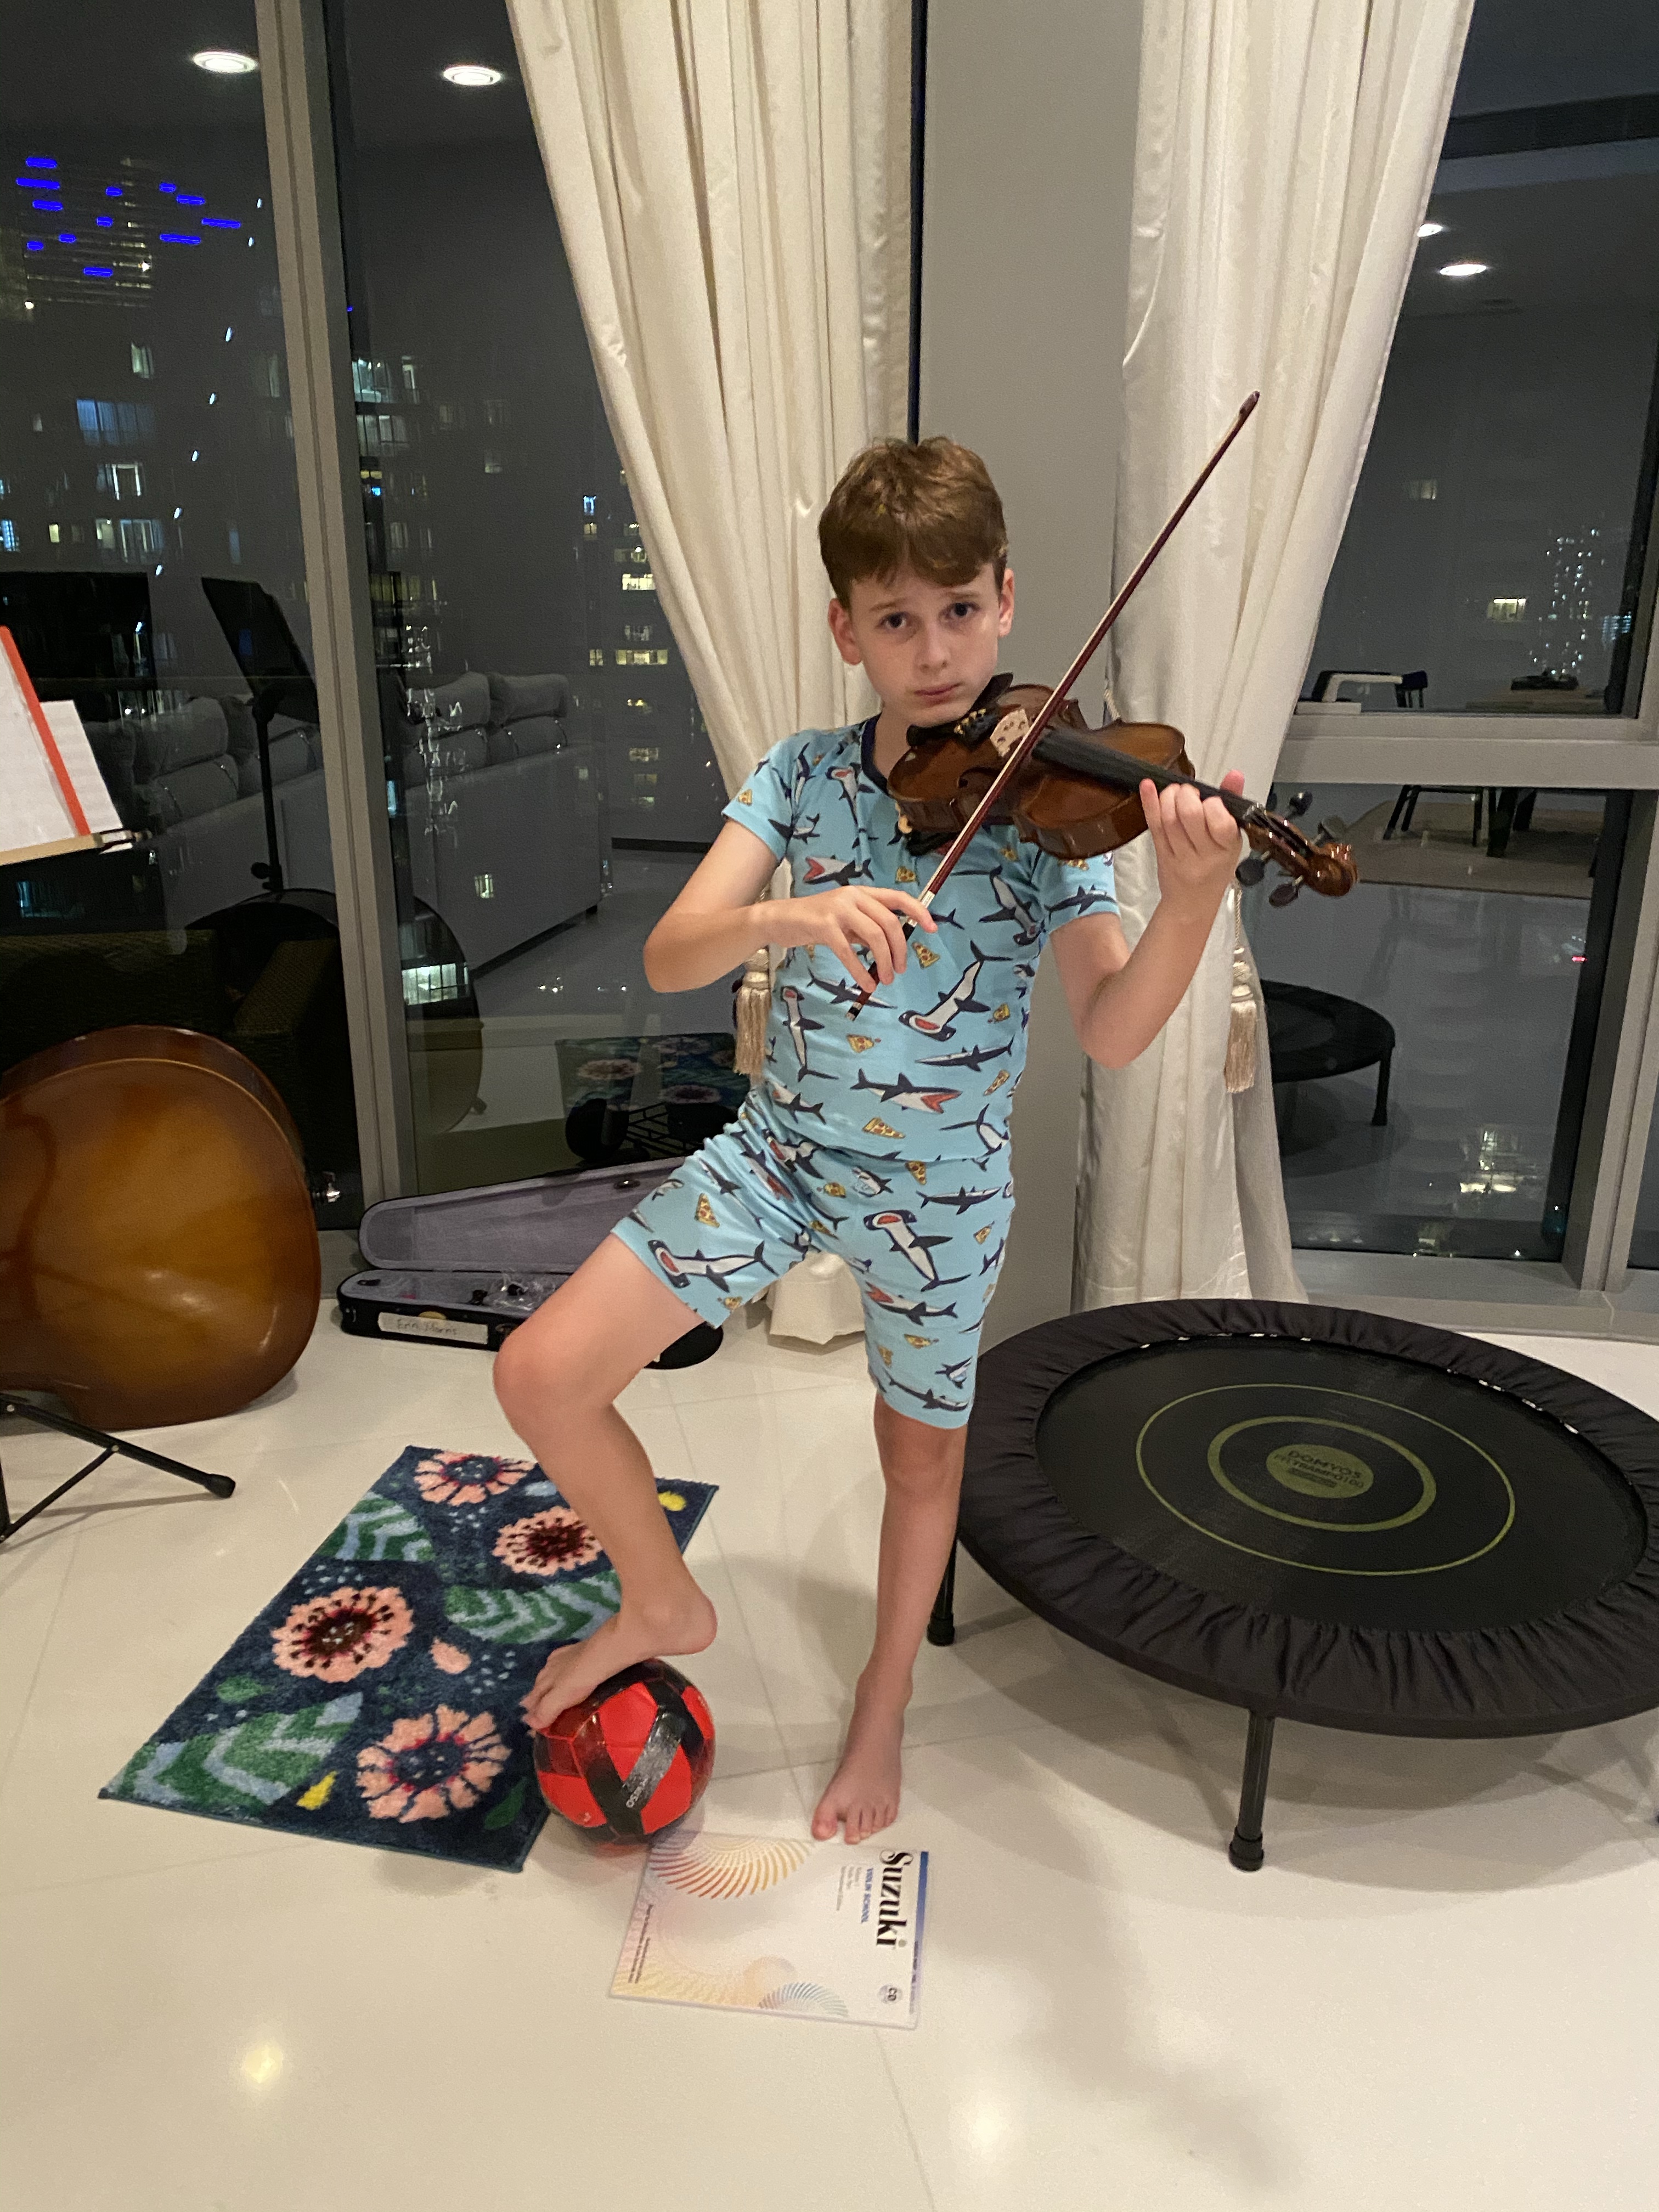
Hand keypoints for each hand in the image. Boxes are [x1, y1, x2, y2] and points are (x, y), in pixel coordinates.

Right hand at [770, 886, 936, 991]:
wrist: (779, 920)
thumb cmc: (814, 922)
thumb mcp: (845, 920)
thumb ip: (866, 928)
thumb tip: (891, 948)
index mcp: (861, 893)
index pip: (898, 898)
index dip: (919, 911)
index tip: (933, 928)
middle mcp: (853, 896)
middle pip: (890, 922)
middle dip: (900, 949)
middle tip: (901, 969)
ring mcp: (838, 909)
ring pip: (874, 936)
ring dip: (885, 961)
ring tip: (886, 978)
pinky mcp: (824, 926)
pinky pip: (849, 952)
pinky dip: (860, 971)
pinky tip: (866, 983)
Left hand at [1140, 771, 1244, 918]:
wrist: (1192, 902)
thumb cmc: (1215, 866)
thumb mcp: (1232, 839)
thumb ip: (1233, 804)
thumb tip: (1235, 775)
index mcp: (1227, 847)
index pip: (1220, 822)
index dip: (1213, 804)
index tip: (1212, 801)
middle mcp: (1203, 854)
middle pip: (1190, 815)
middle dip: (1187, 794)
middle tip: (1189, 793)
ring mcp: (1179, 855)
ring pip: (1169, 819)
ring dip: (1169, 796)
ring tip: (1175, 792)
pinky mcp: (1160, 854)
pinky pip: (1153, 826)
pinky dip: (1149, 803)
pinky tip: (1147, 785)